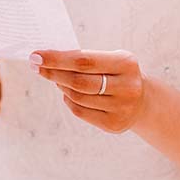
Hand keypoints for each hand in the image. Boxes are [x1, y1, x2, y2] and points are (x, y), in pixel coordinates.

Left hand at [30, 49, 148, 132]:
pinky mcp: (114, 124)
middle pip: (78, 80)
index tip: (36, 55)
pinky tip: (67, 93)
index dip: (56, 59)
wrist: (143, 101)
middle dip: (53, 72)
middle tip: (36, 66)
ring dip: (61, 85)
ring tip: (55, 78)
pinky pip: (80, 111)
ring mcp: (122, 108)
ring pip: (77, 96)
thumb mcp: (109, 60)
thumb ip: (84, 59)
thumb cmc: (117, 73)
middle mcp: (127, 86)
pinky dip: (69, 100)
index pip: (83, 60)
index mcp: (126, 63)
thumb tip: (47, 59)